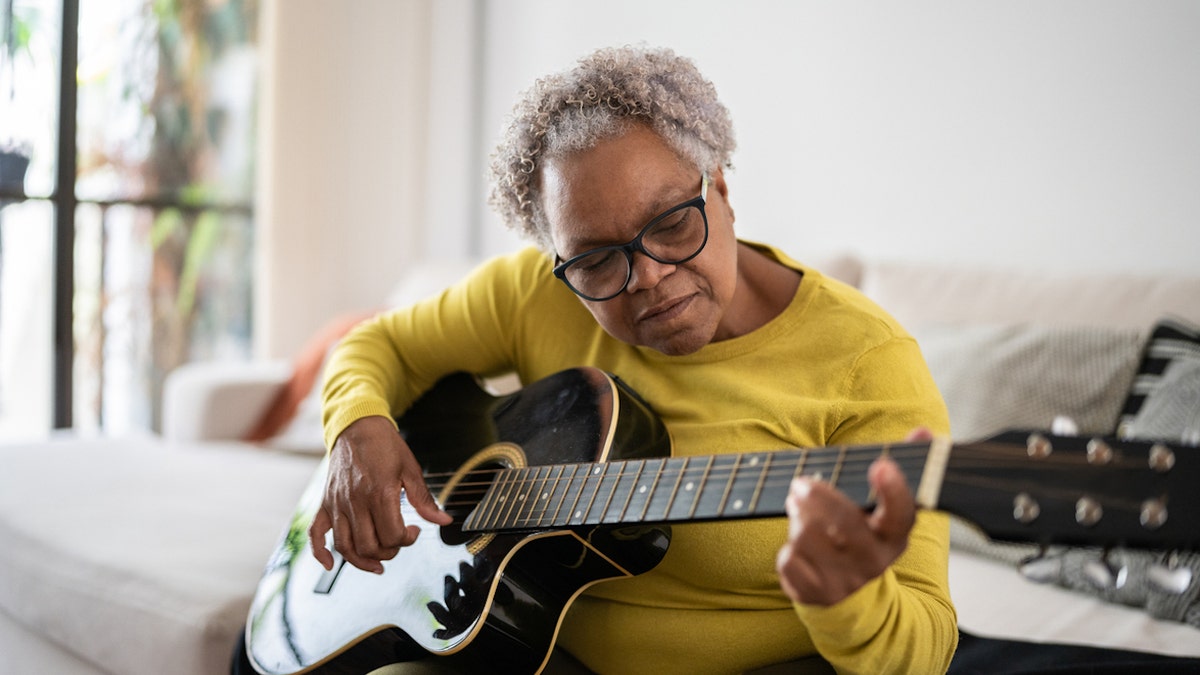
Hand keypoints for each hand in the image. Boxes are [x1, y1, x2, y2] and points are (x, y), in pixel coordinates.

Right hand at [308, 415, 451, 573]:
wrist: (358, 426)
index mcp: (379, 493)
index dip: (407, 540)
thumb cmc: (385, 446)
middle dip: (388, 552)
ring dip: (362, 560)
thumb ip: (424, 500)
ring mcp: (337, 503)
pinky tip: (328, 564)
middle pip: (369, 545)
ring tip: (377, 562)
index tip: (413, 531)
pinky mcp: (325, 502)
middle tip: (397, 541)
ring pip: (345, 546)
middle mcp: (355, 501)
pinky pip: (315, 533)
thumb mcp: (411, 469)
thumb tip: (443, 522)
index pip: (392, 535)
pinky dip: (319, 552)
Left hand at [775, 427, 931, 605]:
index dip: (894, 490)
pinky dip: (787, 549)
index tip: (881, 465)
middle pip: (845, 522)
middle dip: (817, 496)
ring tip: (798, 511)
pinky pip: (790, 561)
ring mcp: (845, 580)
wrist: (847, 595)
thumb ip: (901, 467)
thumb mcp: (880, 507)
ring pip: (809, 538)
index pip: (902, 514)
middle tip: (801, 484)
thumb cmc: (861, 536)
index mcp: (894, 536)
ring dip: (797, 519)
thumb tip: (923, 431)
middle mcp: (874, 560)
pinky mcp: (816, 592)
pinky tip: (796, 545)